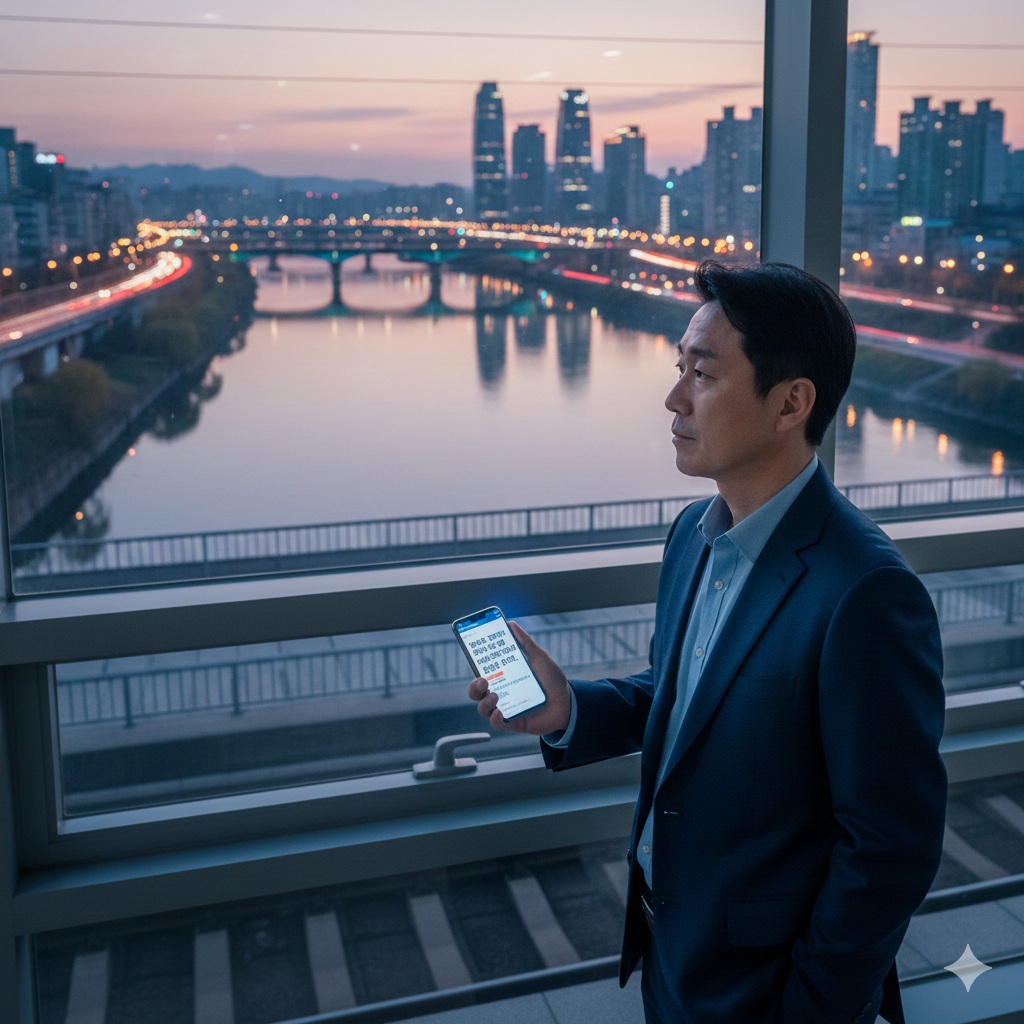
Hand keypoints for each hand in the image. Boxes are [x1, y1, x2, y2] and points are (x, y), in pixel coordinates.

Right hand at [467, 621, 572, 735]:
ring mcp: (505, 707)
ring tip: (495, 695)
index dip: (474, 663)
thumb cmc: (552, 680)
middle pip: (476, 691)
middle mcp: (501, 691)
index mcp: (504, 675)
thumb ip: (526, 643)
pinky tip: (501, 712)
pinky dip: (495, 718)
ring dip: (484, 702)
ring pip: (483, 708)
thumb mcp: (540, 658)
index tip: (472, 653)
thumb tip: (511, 624)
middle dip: (474, 686)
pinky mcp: (512, 722)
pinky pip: (497, 723)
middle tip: (482, 680)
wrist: (568, 703)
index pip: (483, 669)